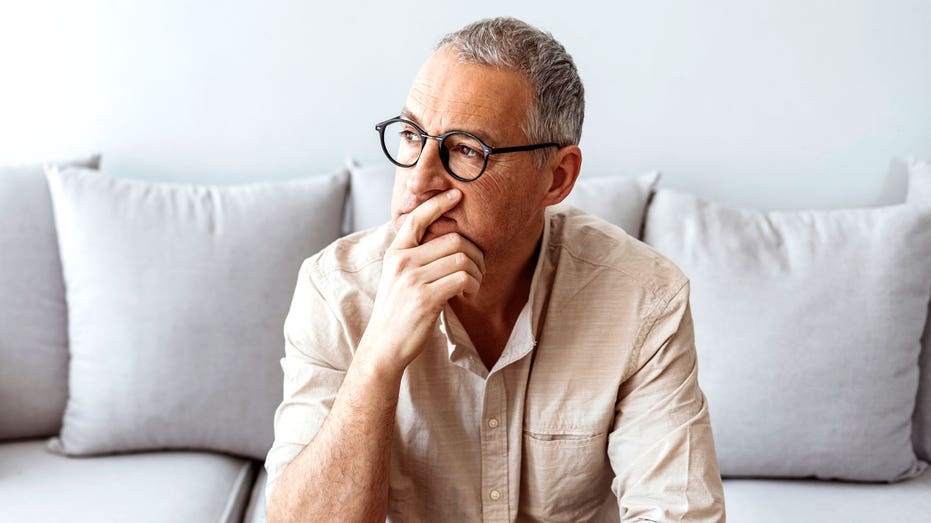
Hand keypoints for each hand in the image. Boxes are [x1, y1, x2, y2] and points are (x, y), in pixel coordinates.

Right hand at [357, 189, 484, 375]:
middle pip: (453, 239)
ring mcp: (413, 279)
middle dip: (474, 253)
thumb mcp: (398, 278)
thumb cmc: (397, 313)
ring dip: (476, 273)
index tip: (456, 195)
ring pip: (462, 259)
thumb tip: (449, 243)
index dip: (438, 203)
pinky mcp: (425, 298)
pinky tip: (466, 295)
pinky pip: (462, 278)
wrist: (384, 346)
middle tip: (477, 270)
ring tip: (471, 286)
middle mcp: (402, 261)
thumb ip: (416, 258)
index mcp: (395, 253)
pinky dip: (472, 286)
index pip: (418, 218)